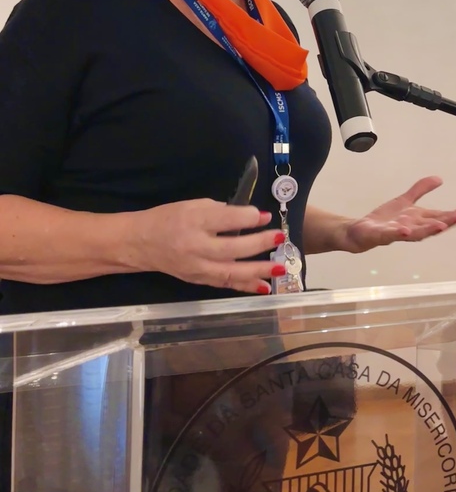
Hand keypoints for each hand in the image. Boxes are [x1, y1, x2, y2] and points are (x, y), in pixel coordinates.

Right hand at [128, 198, 285, 292]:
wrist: (140, 243)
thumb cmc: (168, 218)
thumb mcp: (192, 205)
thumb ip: (220, 211)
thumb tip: (247, 218)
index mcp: (194, 221)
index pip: (227, 220)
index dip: (250, 217)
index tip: (265, 215)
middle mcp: (196, 246)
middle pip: (233, 248)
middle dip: (260, 243)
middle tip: (280, 237)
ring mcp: (197, 267)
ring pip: (232, 271)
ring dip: (259, 270)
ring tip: (280, 267)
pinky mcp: (198, 280)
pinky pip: (225, 284)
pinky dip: (246, 286)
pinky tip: (265, 286)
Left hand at [342, 176, 455, 253]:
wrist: (359, 232)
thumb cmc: (384, 220)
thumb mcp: (404, 201)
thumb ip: (420, 190)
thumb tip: (439, 179)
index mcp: (417, 220)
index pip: (439, 216)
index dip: (454, 214)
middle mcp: (410, 228)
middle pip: (431, 225)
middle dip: (447, 222)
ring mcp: (396, 233)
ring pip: (415, 233)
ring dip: (428, 230)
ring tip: (441, 225)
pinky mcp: (380, 235)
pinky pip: (390, 235)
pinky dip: (398, 233)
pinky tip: (405, 230)